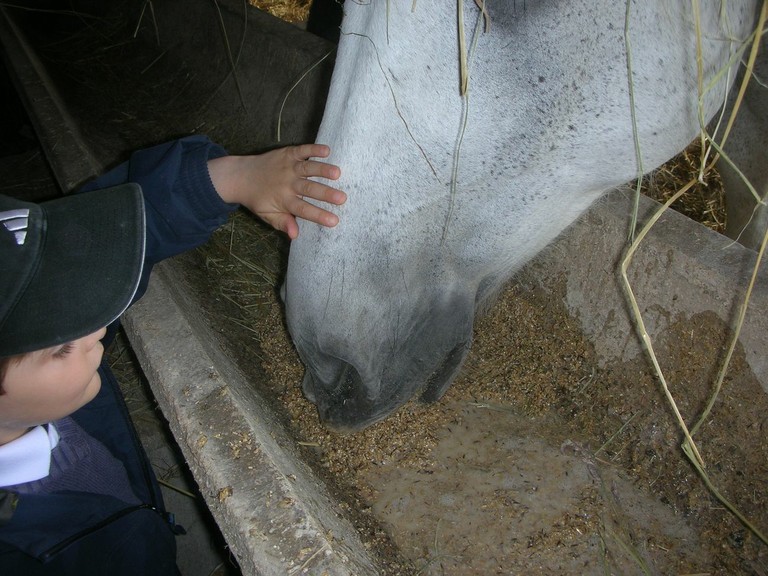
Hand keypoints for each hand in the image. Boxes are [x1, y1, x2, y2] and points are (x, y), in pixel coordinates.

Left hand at [208, 144, 345, 238]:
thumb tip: (295, 235)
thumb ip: (282, 223)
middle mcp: (287, 183)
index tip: (334, 221)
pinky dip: (313, 149)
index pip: (303, 209)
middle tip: (342, 198)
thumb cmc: (257, 199)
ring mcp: (288, 167)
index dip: (318, 215)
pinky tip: (327, 150)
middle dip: (326, 193)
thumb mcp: (267, 215)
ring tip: (337, 173)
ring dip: (322, 169)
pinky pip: (302, 151)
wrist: (240, 176)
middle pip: (309, 189)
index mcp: (284, 200)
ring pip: (307, 168)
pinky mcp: (288, 154)